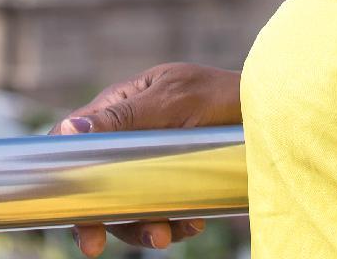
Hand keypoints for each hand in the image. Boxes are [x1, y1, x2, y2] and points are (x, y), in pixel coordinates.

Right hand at [49, 62, 240, 254]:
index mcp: (120, 108)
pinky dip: (175, 224)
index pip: (74, 143)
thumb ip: (123, 116)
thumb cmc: (221, 93)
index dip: (62, 178)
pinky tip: (194, 221)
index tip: (69, 213)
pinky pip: (165, 214)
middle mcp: (131, 138)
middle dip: (101, 217)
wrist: (274, 113)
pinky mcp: (180, 184)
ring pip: (130, 206)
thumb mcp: (171, 98)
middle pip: (97, 185)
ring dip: (143, 226)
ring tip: (167, 234)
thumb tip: (69, 130)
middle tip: (95, 245)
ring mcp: (155, 163)